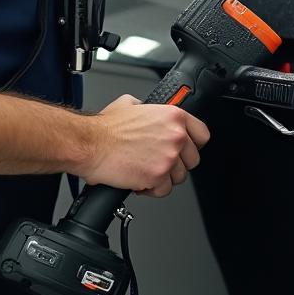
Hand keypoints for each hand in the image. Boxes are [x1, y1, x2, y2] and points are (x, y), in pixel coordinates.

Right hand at [83, 94, 210, 196]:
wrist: (91, 144)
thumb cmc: (107, 127)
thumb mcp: (132, 104)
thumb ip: (151, 109)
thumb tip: (153, 115)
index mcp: (173, 116)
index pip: (202, 134)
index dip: (194, 143)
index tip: (187, 148)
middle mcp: (175, 136)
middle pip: (193, 159)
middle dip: (177, 163)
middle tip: (159, 161)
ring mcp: (168, 158)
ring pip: (179, 177)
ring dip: (164, 177)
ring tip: (146, 169)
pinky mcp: (157, 177)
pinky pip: (164, 190)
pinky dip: (152, 189)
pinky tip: (140, 179)